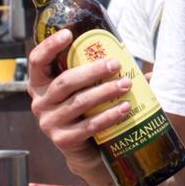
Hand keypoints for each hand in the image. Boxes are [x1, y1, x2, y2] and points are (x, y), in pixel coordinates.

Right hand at [28, 28, 132, 164]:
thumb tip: (147, 72)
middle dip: (93, 71)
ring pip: (79, 103)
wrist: (86, 152)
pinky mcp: (63, 140)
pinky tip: (125, 108)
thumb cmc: (88, 112)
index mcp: (41, 84)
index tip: (69, 33)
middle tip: (116, 64)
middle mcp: (40, 102)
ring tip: (126, 85)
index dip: (49, 46)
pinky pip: (89, 126)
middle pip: (65, 81)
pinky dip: (109, 116)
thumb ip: (102, 76)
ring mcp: (49, 123)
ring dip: (105, 91)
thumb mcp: (86, 90)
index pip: (37, 61)